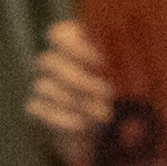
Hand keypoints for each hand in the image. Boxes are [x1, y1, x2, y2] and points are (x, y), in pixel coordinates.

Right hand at [20, 18, 117, 148]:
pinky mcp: (38, 109)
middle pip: (50, 61)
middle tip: (108, 94)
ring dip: (75, 101)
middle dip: (81, 80)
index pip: (58, 34)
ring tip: (104, 114)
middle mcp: (54, 61)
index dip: (75, 46)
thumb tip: (127, 53)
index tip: (100, 61)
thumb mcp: (129, 75)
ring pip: (43, 85)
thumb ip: (124, 61)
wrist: (109, 131)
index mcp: (74, 44)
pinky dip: (61, 118)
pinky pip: (37, 108)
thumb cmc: (122, 95)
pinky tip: (83, 125)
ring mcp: (43, 84)